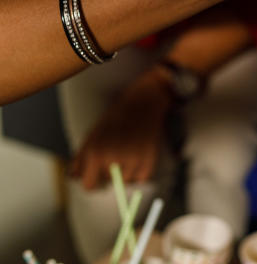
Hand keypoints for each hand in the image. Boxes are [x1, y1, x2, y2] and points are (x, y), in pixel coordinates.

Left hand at [69, 70, 170, 189]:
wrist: (142, 103)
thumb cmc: (114, 119)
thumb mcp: (92, 136)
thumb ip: (80, 159)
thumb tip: (74, 178)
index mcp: (95, 154)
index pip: (89, 186)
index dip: (92, 180)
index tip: (97, 175)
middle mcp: (113, 159)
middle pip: (108, 182)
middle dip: (110, 172)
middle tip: (116, 154)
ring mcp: (133, 160)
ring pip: (125, 182)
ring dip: (126, 173)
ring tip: (128, 154)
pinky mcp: (150, 160)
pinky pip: (142, 179)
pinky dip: (140, 173)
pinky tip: (138, 158)